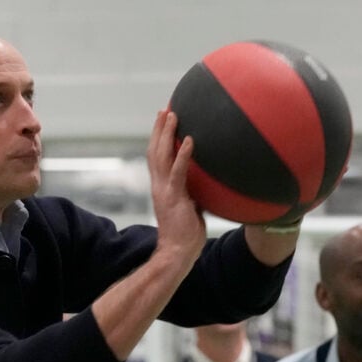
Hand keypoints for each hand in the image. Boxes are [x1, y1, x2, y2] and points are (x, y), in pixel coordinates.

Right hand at [147, 110, 205, 262]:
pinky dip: (183, 154)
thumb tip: (206, 185)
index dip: (158, 139)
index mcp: (161, 188)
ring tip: (173, 114)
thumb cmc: (186, 235)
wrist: (178, 252)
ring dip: (166, 134)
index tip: (163, 121)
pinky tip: (189, 140)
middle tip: (164, 109)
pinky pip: (179, 171)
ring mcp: (165, 191)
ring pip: (161, 156)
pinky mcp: (175, 197)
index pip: (156, 158)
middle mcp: (159, 186)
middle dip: (159, 129)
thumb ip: (193, 193)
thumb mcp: (189, 208)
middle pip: (154, 151)